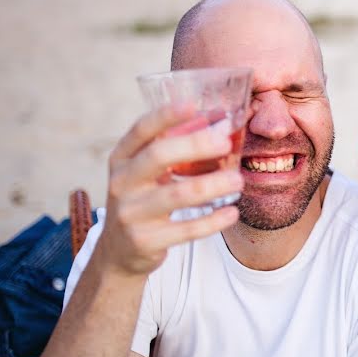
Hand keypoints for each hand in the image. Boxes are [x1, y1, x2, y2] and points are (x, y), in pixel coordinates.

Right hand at [96, 103, 241, 277]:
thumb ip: (175, 148)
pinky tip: (232, 212)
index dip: (165, 115)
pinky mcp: (145, 241)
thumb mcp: (146, 172)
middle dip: (195, 145)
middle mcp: (121, 182)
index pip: (141, 130)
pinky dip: (213, 220)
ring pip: (178, 194)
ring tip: (238, 181)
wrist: (119, 251)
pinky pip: (186, 229)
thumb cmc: (144, 199)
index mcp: (122, 158)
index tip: (193, 104)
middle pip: (158, 156)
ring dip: (213, 185)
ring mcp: (131, 213)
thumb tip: (221, 121)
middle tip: (225, 143)